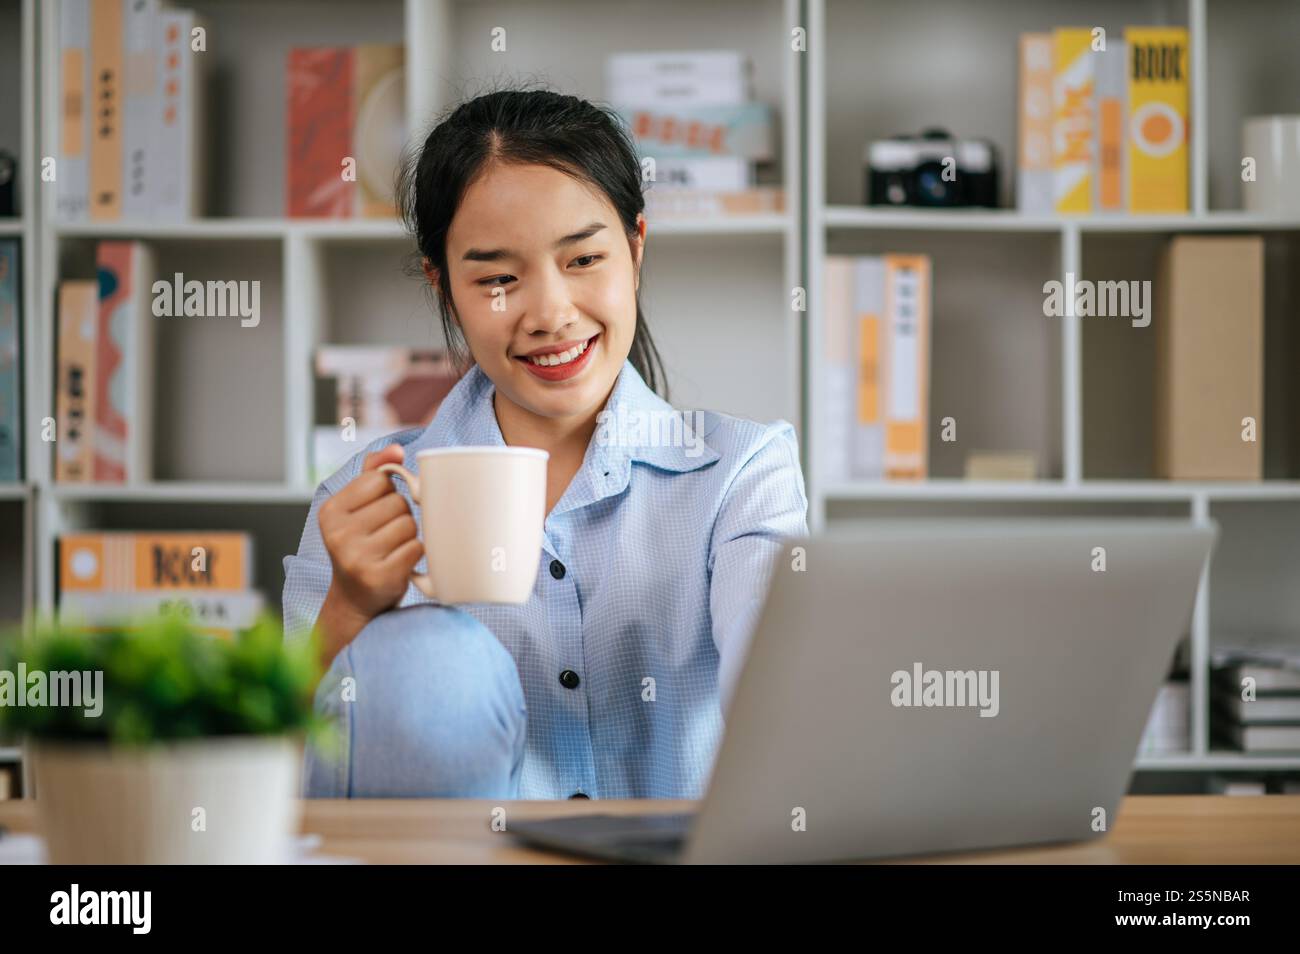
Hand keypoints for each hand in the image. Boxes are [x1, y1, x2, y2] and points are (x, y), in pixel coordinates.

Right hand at [318, 444, 423, 629]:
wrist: (355, 601)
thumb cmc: (361, 547)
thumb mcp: (356, 509)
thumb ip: (373, 473)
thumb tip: (396, 449)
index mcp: (330, 511)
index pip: (380, 480)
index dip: (388, 494)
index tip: (377, 513)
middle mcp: (338, 534)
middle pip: (398, 503)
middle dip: (401, 517)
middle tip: (386, 536)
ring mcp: (357, 557)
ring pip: (410, 525)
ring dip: (410, 536)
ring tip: (393, 550)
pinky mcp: (380, 577)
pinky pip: (417, 548)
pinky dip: (416, 554)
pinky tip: (401, 563)